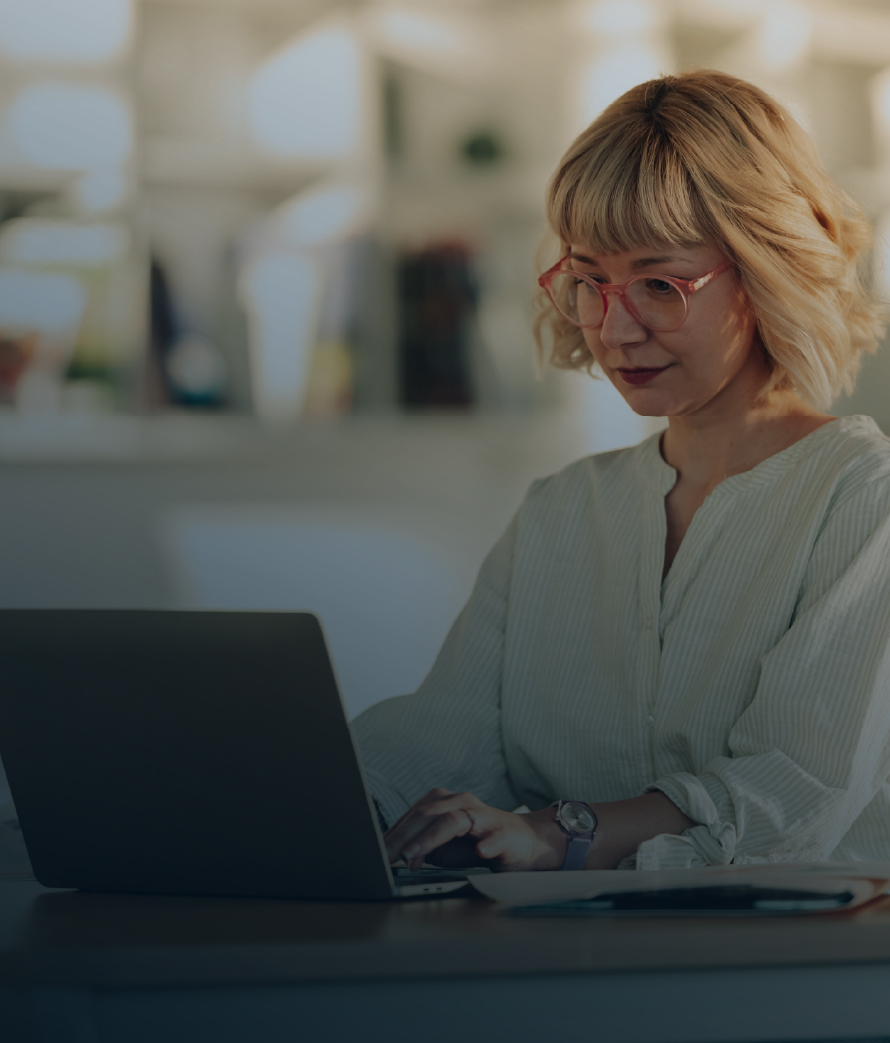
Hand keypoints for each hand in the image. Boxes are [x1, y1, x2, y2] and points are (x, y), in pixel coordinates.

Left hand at [383, 788, 565, 871]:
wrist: (525, 842)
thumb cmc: (481, 842)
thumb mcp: (447, 846)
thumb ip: (424, 847)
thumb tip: (397, 855)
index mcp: (445, 802)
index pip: (414, 815)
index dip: (394, 834)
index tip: (376, 853)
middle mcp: (462, 802)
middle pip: (428, 814)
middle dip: (404, 837)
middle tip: (387, 856)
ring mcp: (484, 816)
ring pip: (454, 821)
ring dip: (431, 839)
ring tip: (414, 855)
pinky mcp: (504, 832)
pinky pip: (493, 837)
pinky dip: (486, 844)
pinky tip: (479, 852)